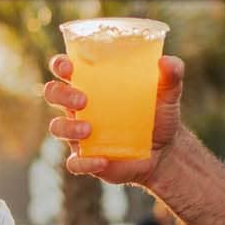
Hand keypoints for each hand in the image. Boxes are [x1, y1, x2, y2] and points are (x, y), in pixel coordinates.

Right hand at [44, 54, 186, 185]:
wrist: (165, 153)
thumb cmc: (158, 116)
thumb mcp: (168, 95)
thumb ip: (170, 76)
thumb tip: (167, 62)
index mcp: (92, 84)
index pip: (65, 69)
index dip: (60, 65)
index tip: (68, 67)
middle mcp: (79, 107)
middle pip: (53, 93)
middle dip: (61, 94)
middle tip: (83, 100)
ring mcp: (79, 134)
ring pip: (57, 127)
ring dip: (68, 128)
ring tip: (90, 130)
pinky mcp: (86, 158)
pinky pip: (75, 162)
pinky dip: (85, 162)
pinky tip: (103, 160)